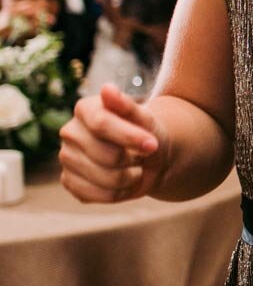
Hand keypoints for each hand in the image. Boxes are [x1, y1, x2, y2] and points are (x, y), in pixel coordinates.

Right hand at [58, 84, 168, 202]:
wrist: (148, 158)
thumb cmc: (147, 133)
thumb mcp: (145, 119)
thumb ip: (127, 106)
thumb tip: (107, 89)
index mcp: (85, 109)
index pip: (102, 124)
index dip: (131, 137)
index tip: (153, 144)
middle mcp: (70, 132)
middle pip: (107, 156)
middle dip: (134, 159)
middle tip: (140, 154)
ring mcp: (66, 158)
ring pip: (106, 178)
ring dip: (131, 177)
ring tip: (133, 167)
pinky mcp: (69, 182)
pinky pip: (98, 196)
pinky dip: (120, 193)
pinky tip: (123, 181)